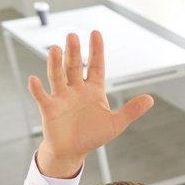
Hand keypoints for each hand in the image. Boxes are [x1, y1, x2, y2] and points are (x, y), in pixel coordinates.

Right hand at [26, 30, 153, 177]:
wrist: (73, 150)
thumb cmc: (92, 135)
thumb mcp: (115, 124)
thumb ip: (131, 111)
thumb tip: (150, 99)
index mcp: (93, 90)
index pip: (96, 66)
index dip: (96, 50)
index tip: (96, 33)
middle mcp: (76, 89)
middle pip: (74, 66)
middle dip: (74, 52)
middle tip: (72, 36)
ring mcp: (62, 97)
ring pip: (58, 76)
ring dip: (55, 63)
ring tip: (55, 49)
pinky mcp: (49, 109)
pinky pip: (42, 97)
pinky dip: (37, 89)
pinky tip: (34, 79)